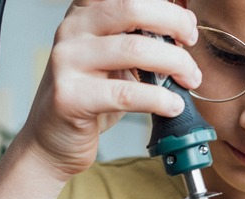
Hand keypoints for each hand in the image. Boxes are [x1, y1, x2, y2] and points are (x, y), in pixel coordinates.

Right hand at [20, 0, 200, 179]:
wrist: (53, 139)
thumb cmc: (91, 97)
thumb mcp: (115, 59)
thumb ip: (140, 38)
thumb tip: (184, 28)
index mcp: (85, 13)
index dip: (162, 5)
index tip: (187, 24)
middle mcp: (72, 29)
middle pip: (131, 8)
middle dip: (173, 23)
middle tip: (191, 43)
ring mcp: (67, 60)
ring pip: (134, 49)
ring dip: (174, 64)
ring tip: (190, 80)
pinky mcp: (70, 96)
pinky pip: (125, 93)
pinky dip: (158, 99)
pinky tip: (172, 105)